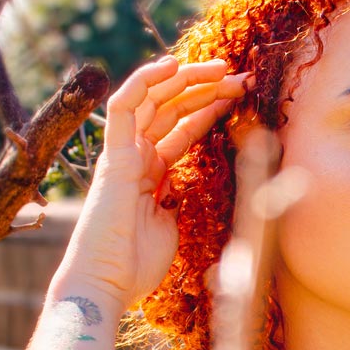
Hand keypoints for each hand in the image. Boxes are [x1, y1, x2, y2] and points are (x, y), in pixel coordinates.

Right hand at [54, 56, 246, 310]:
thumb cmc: (138, 265)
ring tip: (221, 67)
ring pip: (153, 100)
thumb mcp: (173, 225)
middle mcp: (136, 157)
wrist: (108, 284)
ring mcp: (123, 154)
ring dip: (187, 79)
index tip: (241, 96)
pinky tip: (171, 64)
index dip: (210, 108)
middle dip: (205, 88)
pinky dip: (144, 81)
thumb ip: (182, 199)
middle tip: (239, 75)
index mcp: (152, 173)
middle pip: (171, 108)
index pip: (182, 128)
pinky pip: (123, 107)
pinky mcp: (113, 156)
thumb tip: (195, 185)